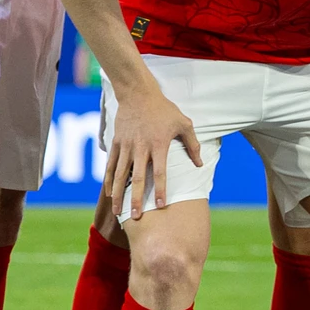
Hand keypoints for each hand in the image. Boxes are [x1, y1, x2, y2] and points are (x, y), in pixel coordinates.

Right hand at [103, 81, 200, 214]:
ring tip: (118, 212)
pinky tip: (110, 194)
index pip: (160, 172)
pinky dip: (109, 180)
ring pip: (120, 174)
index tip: (160, 205)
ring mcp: (126, 146)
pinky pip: (111, 165)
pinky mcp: (116, 143)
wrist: (138, 93)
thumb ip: (192, 144)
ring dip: (119, 194)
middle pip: (137, 178)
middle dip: (136, 199)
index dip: (160, 189)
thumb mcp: (184, 123)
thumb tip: (199, 164)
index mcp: (159, 144)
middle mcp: (141, 147)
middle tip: (135, 217)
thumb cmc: (164, 109)